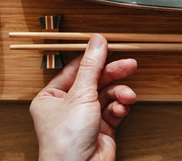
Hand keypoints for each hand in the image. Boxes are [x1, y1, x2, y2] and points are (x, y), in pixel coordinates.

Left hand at [30, 34, 137, 160]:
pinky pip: (113, 111)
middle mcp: (67, 107)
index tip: (108, 46)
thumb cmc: (65, 141)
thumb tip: (97, 41)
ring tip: (127, 95)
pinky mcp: (100, 129)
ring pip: (107, 96)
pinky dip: (120, 108)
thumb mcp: (80, 95)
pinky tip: (122, 109)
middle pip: (94, 81)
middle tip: (129, 65)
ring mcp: (84, 118)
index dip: (92, 59)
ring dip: (119, 94)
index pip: (74, 70)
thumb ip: (91, 66)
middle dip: (113, 75)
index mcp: (51, 97)